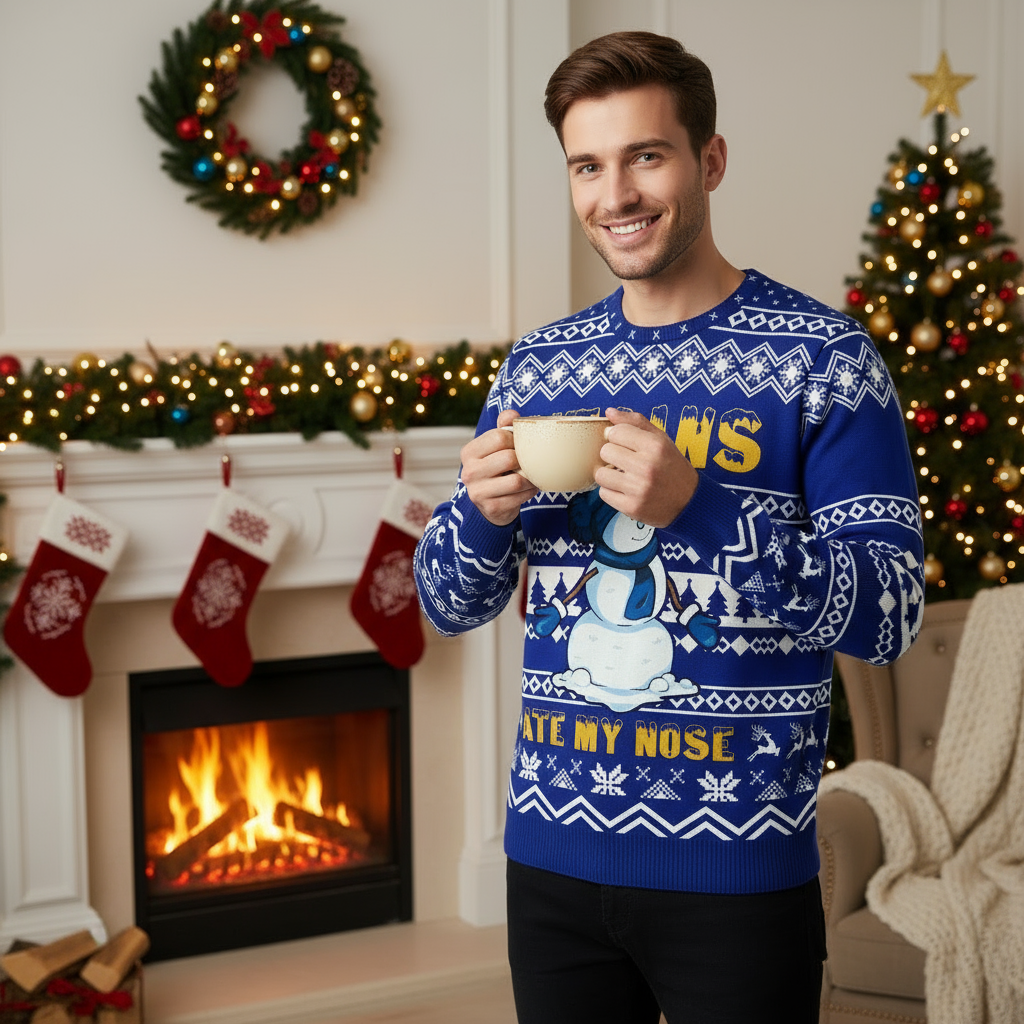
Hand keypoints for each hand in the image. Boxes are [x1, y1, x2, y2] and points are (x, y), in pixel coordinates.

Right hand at [460, 409, 538, 525]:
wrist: (492, 504)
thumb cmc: (497, 469)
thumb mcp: (496, 447)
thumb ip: (504, 427)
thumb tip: (512, 414)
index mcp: (469, 452)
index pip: (499, 436)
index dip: (516, 440)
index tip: (519, 446)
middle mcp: (469, 472)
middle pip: (509, 458)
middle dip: (524, 460)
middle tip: (527, 462)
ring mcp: (478, 492)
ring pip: (517, 480)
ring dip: (530, 478)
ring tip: (531, 476)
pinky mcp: (491, 507)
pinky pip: (520, 496)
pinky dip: (529, 492)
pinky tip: (528, 489)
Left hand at [595, 408, 698, 526]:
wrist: (690, 502)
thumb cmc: (673, 467)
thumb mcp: (661, 440)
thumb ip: (636, 423)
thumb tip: (609, 412)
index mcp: (655, 445)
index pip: (615, 431)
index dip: (617, 437)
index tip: (625, 444)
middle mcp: (646, 466)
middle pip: (605, 451)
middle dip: (612, 456)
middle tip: (625, 462)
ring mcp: (638, 488)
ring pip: (601, 474)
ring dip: (609, 475)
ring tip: (623, 477)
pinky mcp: (632, 507)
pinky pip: (604, 494)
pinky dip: (612, 492)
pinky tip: (625, 491)